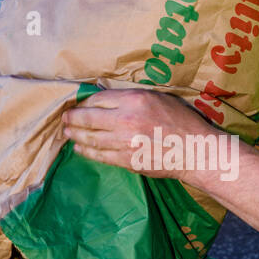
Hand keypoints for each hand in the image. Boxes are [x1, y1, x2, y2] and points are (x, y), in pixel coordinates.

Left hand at [62, 89, 225, 181]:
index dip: (84, 102)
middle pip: (87, 118)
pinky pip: (99, 155)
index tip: (78, 104)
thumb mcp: (159, 98)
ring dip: (75, 135)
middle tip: (64, 119)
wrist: (195, 151)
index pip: (98, 99)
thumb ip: (132, 98)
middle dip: (72, 119)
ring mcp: (124, 143)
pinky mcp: (126, 161)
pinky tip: (80, 148)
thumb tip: (107, 100)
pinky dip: (87, 151)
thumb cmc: (181, 122)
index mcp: (134, 100)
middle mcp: (125, 120)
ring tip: (67, 133)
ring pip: (90, 138)